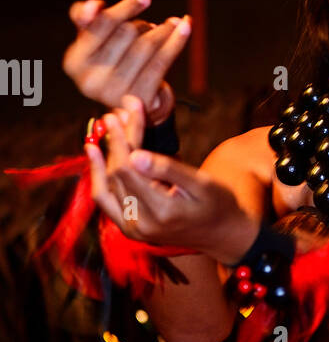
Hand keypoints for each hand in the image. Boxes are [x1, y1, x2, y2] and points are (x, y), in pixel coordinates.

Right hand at [64, 0, 190, 123]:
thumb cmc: (110, 63)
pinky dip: (176, 42)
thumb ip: (85, 18)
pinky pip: (162, 62)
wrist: (130, 103)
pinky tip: (187, 27)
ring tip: (174, 24)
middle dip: (142, 25)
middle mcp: (90, 81)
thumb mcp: (93, 41)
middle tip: (154, 25)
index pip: (101, 25)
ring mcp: (115, 92)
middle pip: (126, 34)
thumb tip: (92, 5)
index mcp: (74, 62)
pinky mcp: (140, 98)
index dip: (124, 9)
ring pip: (146, 46)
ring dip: (163, 30)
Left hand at [86, 99, 259, 263]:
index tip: (128, 108)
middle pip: (118, 172)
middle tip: (118, 112)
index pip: (129, 167)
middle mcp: (142, 224)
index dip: (125, 136)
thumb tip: (136, 155)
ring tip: (108, 124)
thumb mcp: (202, 183)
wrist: (221, 233)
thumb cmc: (218, 203)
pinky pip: (106, 199)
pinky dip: (99, 174)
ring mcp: (133, 229)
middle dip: (117, 139)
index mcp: (162, 212)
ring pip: (108, 183)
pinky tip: (93, 151)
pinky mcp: (129, 228)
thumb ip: (168, 169)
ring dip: (106, 152)